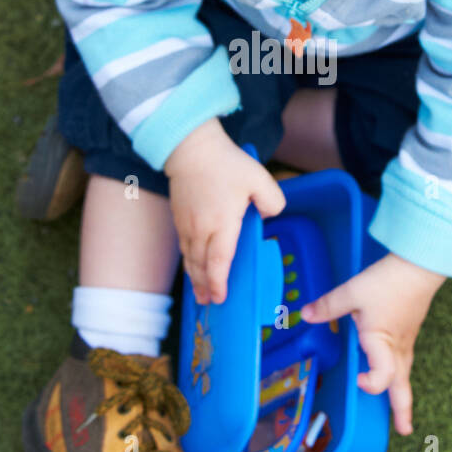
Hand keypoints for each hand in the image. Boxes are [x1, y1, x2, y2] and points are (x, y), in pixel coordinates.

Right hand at [164, 119, 285, 305]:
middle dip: (206, 287)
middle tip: (210, 303)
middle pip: (202, 266)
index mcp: (222, 223)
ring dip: (195, 278)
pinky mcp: (179, 218)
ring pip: (190, 259)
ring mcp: (187, 225)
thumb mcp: (259, 179)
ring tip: (199, 293)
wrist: (190, 148)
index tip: (221, 297)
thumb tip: (268, 218)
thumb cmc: (226, 163)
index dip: (220, 282)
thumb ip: (272, 201)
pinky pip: (184, 247)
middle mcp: (201, 229)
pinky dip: (188, 262)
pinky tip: (192, 266)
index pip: (220, 261)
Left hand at [299, 253, 445, 435]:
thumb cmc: (389, 281)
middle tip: (404, 430)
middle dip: (402, 409)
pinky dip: (401, 374)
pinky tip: (395, 372)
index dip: (370, 383)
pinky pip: (405, 361)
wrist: (419, 266)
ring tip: (402, 412)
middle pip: (402, 385)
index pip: (382, 376)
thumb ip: (329, 306)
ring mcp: (406, 341)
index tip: (357, 378)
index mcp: (382, 342)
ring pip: (406, 373)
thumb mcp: (353, 292)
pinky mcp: (409, 332)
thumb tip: (305, 315)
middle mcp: (397, 347)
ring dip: (403, 393)